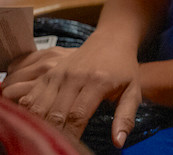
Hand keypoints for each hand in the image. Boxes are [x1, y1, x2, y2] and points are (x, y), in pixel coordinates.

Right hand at [2, 35, 140, 146]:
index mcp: (97, 82)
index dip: (71, 135)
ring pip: (40, 106)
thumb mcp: (132, 91)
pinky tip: (33, 122)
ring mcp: (59, 74)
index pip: (77, 115)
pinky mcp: (48, 73)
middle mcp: (75, 77)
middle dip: (54, 133)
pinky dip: (28, 112)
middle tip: (56, 143)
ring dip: (39, 124)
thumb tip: (119, 142)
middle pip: (55, 113)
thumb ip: (125, 117)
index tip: (71, 147)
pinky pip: (31, 96)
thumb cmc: (124, 69)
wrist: (111, 40)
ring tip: (44, 135)